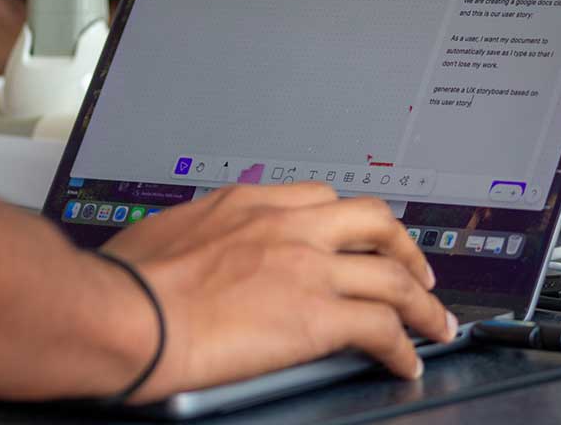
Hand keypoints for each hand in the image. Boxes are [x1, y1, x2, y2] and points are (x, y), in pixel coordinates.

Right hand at [102, 183, 455, 402]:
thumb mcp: (170, 233)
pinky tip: (407, 361)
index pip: (322, 199)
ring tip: (434, 322)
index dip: (351, 222)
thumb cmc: (129, 279)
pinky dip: (404, 346)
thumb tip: (201, 248)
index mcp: (252, 203)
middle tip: (415, 270)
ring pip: (392, 276)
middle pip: (373, 221)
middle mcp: (290, 226)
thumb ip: (204, 233)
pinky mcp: (317, 316)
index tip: (358, 238)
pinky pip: (382, 328)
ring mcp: (308, 268)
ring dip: (421, 302)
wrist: (126, 312)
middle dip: (403, 247)